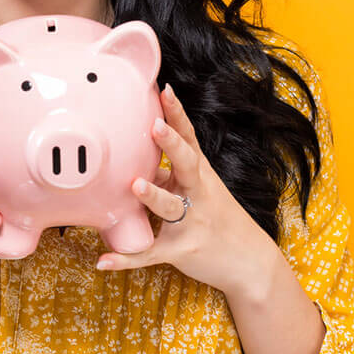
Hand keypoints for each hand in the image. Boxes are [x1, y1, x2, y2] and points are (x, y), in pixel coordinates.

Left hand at [96, 83, 273, 296]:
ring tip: (135, 185)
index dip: (177, 115)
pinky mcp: (182, 250)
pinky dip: (126, 258)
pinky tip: (103, 260)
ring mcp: (192, 221)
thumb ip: (171, 173)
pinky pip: (151, 253)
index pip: (189, 138)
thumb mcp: (200, 189)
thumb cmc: (219, 218)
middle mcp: (199, 193)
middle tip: (155, 126)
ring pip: (170, 207)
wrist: (250, 262)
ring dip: (153, 196)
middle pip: (186, 164)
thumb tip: (138, 157)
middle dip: (172, 144)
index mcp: (200, 174)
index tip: (165, 91)